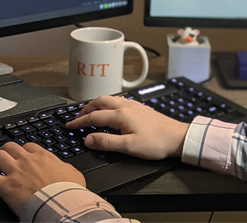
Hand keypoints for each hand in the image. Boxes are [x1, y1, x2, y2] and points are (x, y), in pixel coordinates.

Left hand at [0, 142, 84, 215]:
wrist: (61, 203)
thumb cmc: (68, 191)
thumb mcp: (73, 174)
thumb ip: (64, 167)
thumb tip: (63, 167)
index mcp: (44, 157)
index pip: (29, 146)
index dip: (23, 151)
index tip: (22, 156)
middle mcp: (27, 160)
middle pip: (10, 147)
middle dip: (6, 151)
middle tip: (5, 159)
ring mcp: (15, 172)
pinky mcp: (5, 186)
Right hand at [66, 95, 188, 159]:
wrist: (177, 137)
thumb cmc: (156, 143)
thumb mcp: (129, 147)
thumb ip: (106, 142)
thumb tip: (88, 139)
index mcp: (120, 115)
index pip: (93, 117)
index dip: (79, 122)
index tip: (69, 126)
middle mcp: (125, 106)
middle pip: (99, 102)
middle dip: (86, 109)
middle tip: (77, 118)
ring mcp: (133, 105)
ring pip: (109, 99)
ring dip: (96, 105)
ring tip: (90, 113)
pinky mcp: (140, 108)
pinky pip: (118, 101)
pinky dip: (108, 104)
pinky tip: (110, 111)